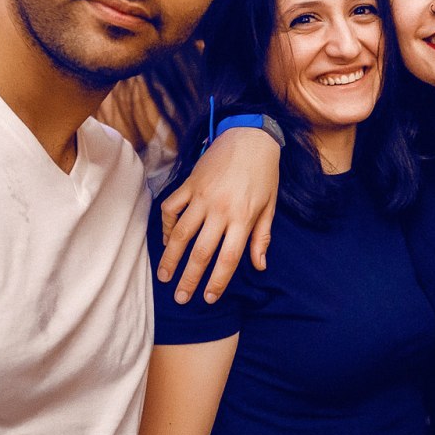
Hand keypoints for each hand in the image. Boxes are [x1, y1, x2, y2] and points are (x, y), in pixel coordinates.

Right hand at [157, 129, 280, 303]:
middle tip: (180, 298)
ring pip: (180, 234)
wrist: (250, 137)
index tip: (208, 298)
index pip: (227, 259)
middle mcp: (220, 210)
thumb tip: (259, 266)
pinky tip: (165, 241)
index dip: (216, 282)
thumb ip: (262, 237)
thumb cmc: (264, 174)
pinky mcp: (189, 184)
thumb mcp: (270, 206)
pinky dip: (165, 226)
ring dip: (170, 258)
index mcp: (243, 218)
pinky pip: (171, 208)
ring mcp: (201, 197)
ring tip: (164, 277)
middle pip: (201, 252)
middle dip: (189, 278)